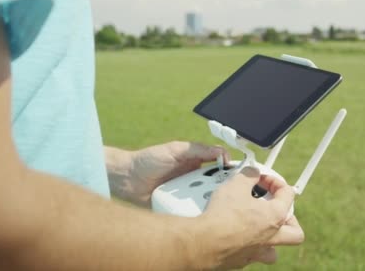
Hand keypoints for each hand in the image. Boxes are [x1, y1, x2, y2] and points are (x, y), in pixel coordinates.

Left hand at [106, 142, 228, 206]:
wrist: (125, 179)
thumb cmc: (148, 160)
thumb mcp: (175, 149)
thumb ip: (198, 149)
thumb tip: (222, 152)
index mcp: (196, 163)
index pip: (219, 166)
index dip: (229, 170)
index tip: (239, 175)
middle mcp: (194, 179)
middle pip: (215, 185)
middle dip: (222, 189)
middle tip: (228, 193)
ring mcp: (186, 194)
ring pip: (205, 199)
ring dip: (209, 201)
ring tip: (214, 204)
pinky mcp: (178, 207)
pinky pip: (191, 211)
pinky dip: (196, 212)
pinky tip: (201, 215)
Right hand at [201, 167, 304, 268]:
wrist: (202, 242)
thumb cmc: (222, 215)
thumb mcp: (237, 184)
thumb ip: (249, 175)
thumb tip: (252, 172)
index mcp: (275, 217)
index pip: (288, 194)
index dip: (275, 181)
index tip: (262, 179)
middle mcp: (271, 237)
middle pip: (295, 232)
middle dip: (290, 220)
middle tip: (275, 209)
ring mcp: (257, 252)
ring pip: (274, 250)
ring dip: (271, 239)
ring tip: (259, 226)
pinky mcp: (241, 261)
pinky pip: (252, 255)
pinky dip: (248, 245)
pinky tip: (236, 235)